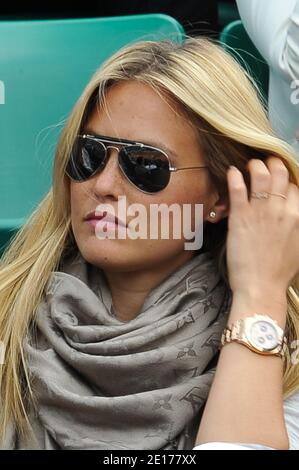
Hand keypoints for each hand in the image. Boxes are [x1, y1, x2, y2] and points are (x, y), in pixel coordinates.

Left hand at [226, 157, 298, 299]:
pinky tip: (232, 172)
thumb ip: (297, 227)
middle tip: (266, 163)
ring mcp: (260, 212)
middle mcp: (281, 210)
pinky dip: (234, 176)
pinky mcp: (240, 217)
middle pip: (280, 175)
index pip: (293, 188)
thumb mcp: (298, 247)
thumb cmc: (279, 273)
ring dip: (255, 165)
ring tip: (250, 165)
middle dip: (273, 164)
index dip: (285, 183)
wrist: (261, 287)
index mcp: (297, 217)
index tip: (278, 184)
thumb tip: (294, 218)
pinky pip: (237, 189)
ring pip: (260, 176)